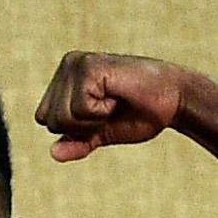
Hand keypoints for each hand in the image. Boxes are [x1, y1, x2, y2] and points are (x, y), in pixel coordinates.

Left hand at [35, 54, 184, 160]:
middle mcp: (67, 65)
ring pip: (62, 116)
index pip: (45, 119)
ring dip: (92, 120)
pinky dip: (100, 112)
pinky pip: (80, 109)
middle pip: (50, 120)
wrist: (171, 102)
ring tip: (113, 101)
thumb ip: (77, 142)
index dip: (73, 130)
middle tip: (108, 109)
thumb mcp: (101, 133)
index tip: (100, 116)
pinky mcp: (88, 66)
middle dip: (80, 127)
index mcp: (64, 79)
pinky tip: (116, 96)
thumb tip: (52, 154)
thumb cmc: (138, 114)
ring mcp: (76, 63)